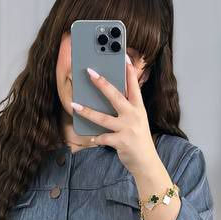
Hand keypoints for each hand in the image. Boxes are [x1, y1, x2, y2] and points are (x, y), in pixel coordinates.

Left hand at [71, 57, 164, 182]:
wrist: (146, 162)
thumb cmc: (138, 139)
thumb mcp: (137, 120)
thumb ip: (126, 108)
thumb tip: (107, 96)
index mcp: (138, 108)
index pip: (134, 86)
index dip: (129, 71)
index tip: (123, 57)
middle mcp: (134, 116)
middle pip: (115, 96)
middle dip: (102, 83)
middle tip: (90, 72)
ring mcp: (127, 129)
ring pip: (103, 118)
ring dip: (87, 111)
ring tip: (74, 105)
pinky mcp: (121, 142)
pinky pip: (103, 138)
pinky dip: (96, 138)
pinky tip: (91, 138)